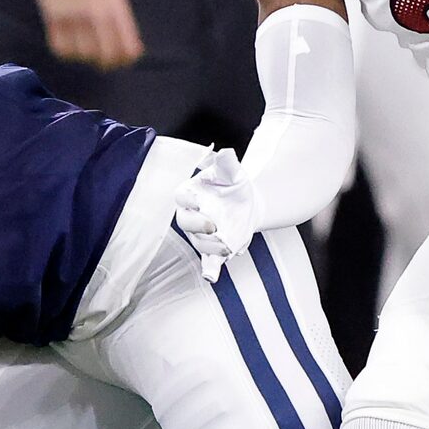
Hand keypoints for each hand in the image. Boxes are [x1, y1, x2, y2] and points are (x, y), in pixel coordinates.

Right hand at [37, 0, 140, 68]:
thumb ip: (123, 24)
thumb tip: (134, 54)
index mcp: (115, 8)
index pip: (127, 48)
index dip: (124, 60)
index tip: (120, 61)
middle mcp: (96, 12)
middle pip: (105, 55)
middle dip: (105, 64)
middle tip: (101, 61)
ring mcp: (74, 14)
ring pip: (83, 55)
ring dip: (84, 57)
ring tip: (84, 48)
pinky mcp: (54, 16)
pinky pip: (61, 48)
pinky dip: (66, 52)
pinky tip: (69, 44)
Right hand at [173, 149, 255, 282]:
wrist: (248, 203)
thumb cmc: (233, 185)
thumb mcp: (232, 172)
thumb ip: (227, 164)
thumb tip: (227, 152)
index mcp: (189, 193)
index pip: (180, 196)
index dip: (187, 200)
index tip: (199, 201)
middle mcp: (189, 215)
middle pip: (184, 223)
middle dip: (197, 226)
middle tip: (213, 226)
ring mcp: (199, 235)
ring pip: (198, 242)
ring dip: (211, 245)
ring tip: (228, 244)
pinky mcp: (212, 249)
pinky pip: (207, 261)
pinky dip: (209, 269)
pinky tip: (211, 276)